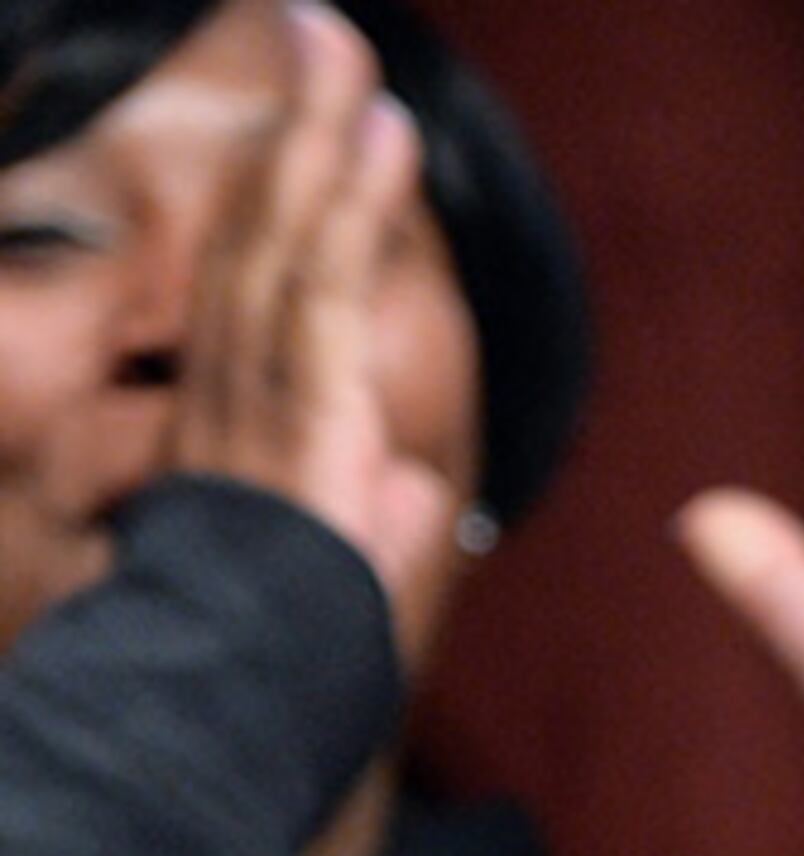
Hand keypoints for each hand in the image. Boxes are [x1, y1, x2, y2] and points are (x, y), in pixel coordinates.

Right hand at [166, 4, 462, 652]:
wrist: (250, 690)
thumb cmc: (293, 642)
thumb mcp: (344, 564)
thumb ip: (379, 516)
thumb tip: (413, 494)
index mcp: (251, 408)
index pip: (271, 275)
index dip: (290, 188)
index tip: (321, 115)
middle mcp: (240, 377)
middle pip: (267, 224)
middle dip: (295, 123)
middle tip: (318, 27)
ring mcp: (264, 384)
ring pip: (291, 232)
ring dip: (322, 133)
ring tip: (347, 50)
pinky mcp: (302, 399)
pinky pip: (329, 278)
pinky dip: (351, 200)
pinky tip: (379, 134)